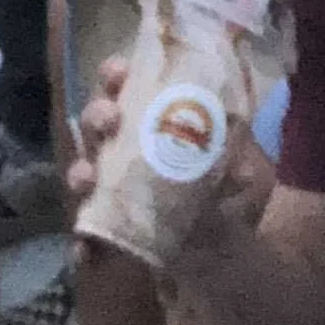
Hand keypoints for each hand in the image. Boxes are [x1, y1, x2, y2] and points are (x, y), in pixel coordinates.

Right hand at [69, 59, 272, 259]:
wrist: (218, 251)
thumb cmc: (217, 193)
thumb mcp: (232, 173)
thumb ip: (235, 167)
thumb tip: (244, 171)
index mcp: (148, 123)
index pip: (123, 88)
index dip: (115, 75)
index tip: (119, 73)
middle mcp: (121, 151)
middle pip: (96, 123)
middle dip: (97, 115)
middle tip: (111, 120)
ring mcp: (109, 191)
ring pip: (82, 173)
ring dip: (80, 172)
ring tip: (88, 178)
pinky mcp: (106, 233)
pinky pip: (86, 239)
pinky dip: (83, 245)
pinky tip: (85, 250)